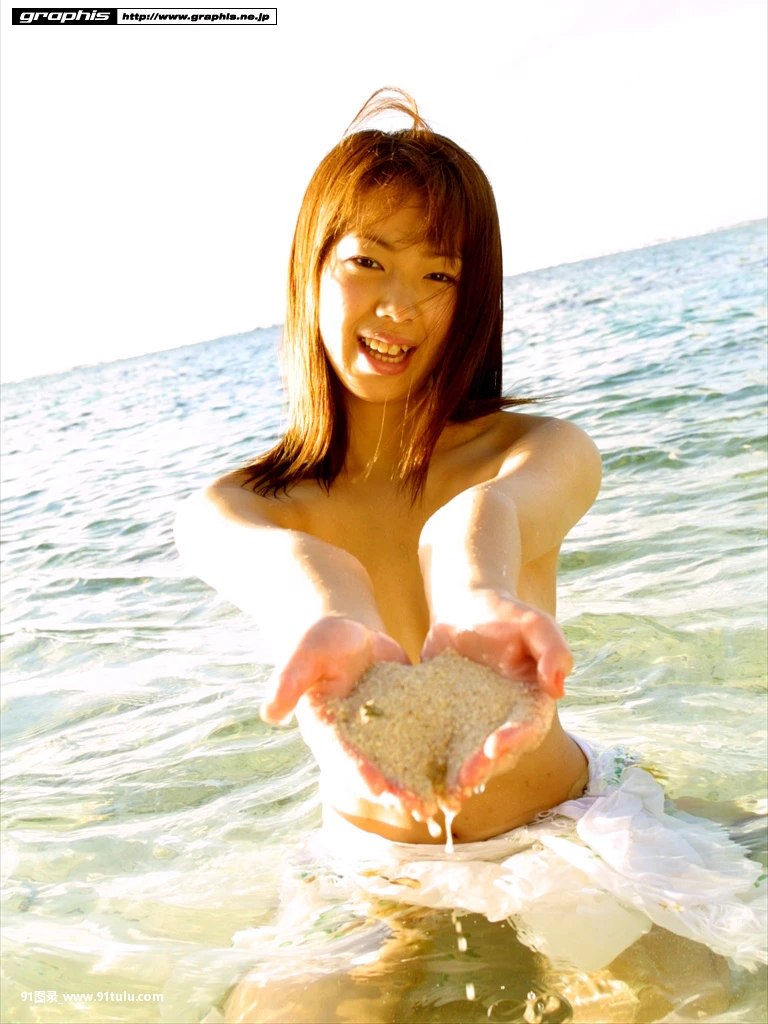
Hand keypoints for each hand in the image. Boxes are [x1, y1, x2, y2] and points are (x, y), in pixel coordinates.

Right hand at [261, 617, 425, 812]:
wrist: (350, 634)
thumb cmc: (321, 642)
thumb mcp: (305, 654)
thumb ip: (288, 681)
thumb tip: (269, 714)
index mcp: (325, 731)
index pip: (340, 755)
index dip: (358, 772)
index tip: (378, 788)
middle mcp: (352, 743)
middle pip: (373, 772)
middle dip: (394, 791)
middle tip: (418, 807)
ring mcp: (380, 739)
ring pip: (399, 768)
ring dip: (419, 787)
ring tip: (443, 804)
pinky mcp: (405, 726)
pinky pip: (420, 748)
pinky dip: (437, 763)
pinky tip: (461, 777)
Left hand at [422, 589, 569, 798]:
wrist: (465, 608)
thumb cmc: (505, 614)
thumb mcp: (533, 623)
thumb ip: (552, 649)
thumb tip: (558, 688)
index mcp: (531, 703)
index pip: (528, 728)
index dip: (514, 741)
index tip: (494, 747)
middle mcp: (506, 721)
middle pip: (500, 753)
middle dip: (484, 768)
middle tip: (464, 779)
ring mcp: (476, 724)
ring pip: (472, 758)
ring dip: (460, 775)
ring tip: (445, 789)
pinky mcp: (447, 722)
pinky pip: (442, 745)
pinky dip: (432, 762)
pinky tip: (415, 775)